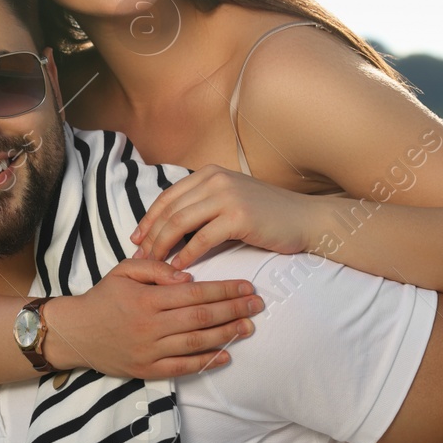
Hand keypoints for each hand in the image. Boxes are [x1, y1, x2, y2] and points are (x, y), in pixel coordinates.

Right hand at [42, 258, 260, 379]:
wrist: (75, 333)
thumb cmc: (102, 298)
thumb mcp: (123, 271)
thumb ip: (156, 269)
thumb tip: (188, 277)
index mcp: (146, 299)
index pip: (194, 293)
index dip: (224, 290)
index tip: (246, 286)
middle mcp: (150, 326)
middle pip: (201, 317)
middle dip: (234, 310)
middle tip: (258, 305)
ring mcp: (149, 350)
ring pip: (195, 343)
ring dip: (226, 335)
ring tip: (248, 327)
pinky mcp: (146, 369)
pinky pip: (181, 367)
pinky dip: (205, 362)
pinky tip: (226, 355)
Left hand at [130, 165, 323, 269]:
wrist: (306, 219)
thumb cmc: (267, 215)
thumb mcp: (230, 199)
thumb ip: (203, 204)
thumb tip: (170, 225)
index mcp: (209, 173)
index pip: (167, 197)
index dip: (148, 219)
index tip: (136, 239)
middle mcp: (215, 180)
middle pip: (170, 210)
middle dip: (151, 236)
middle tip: (139, 257)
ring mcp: (227, 196)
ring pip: (180, 223)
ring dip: (162, 246)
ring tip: (153, 265)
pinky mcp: (238, 216)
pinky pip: (201, 239)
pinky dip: (186, 255)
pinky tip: (178, 268)